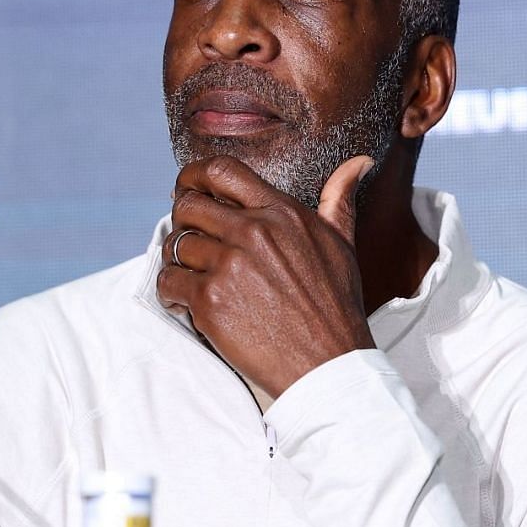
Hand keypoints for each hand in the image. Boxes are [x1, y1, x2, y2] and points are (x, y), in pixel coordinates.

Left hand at [156, 155, 376, 397]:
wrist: (327, 363)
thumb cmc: (336, 305)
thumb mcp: (342, 244)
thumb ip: (339, 200)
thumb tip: (358, 163)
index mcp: (282, 213)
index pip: (222, 171)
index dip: (195, 175)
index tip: (189, 188)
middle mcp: (253, 232)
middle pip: (188, 205)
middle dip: (183, 221)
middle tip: (192, 242)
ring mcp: (229, 266)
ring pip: (174, 244)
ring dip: (177, 260)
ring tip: (192, 277)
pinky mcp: (209, 301)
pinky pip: (167, 280)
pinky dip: (170, 292)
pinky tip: (187, 303)